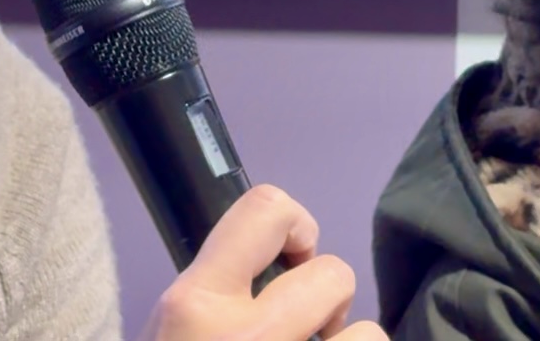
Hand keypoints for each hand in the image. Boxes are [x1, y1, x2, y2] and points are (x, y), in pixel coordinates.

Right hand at [137, 185, 386, 340]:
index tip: (287, 254)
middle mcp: (251, 337)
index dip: (293, 223)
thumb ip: (213, 290)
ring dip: (349, 340)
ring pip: (370, 333)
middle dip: (323, 294)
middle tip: (303, 324)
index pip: (265, 210)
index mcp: (196, 305)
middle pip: (332, 274)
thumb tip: (267, 258)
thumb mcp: (168, 326)